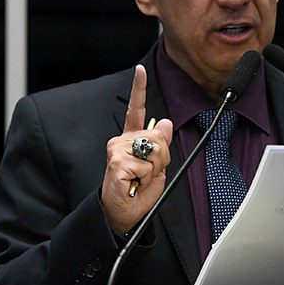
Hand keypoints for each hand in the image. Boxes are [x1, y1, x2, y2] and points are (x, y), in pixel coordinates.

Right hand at [100, 64, 172, 234]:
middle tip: (148, 174)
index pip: (136, 110)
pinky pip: (147, 164)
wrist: (122, 214)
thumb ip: (161, 146)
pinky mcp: (117, 162)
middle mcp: (122, 141)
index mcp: (131, 139)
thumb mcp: (157, 168)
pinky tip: (134, 183)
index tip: (140, 69)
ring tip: (140, 180)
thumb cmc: (137, 192)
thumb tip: (166, 123)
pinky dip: (146, 178)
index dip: (138, 88)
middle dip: (163, 157)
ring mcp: (117, 150)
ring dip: (155, 169)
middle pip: (158, 137)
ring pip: (155, 150)